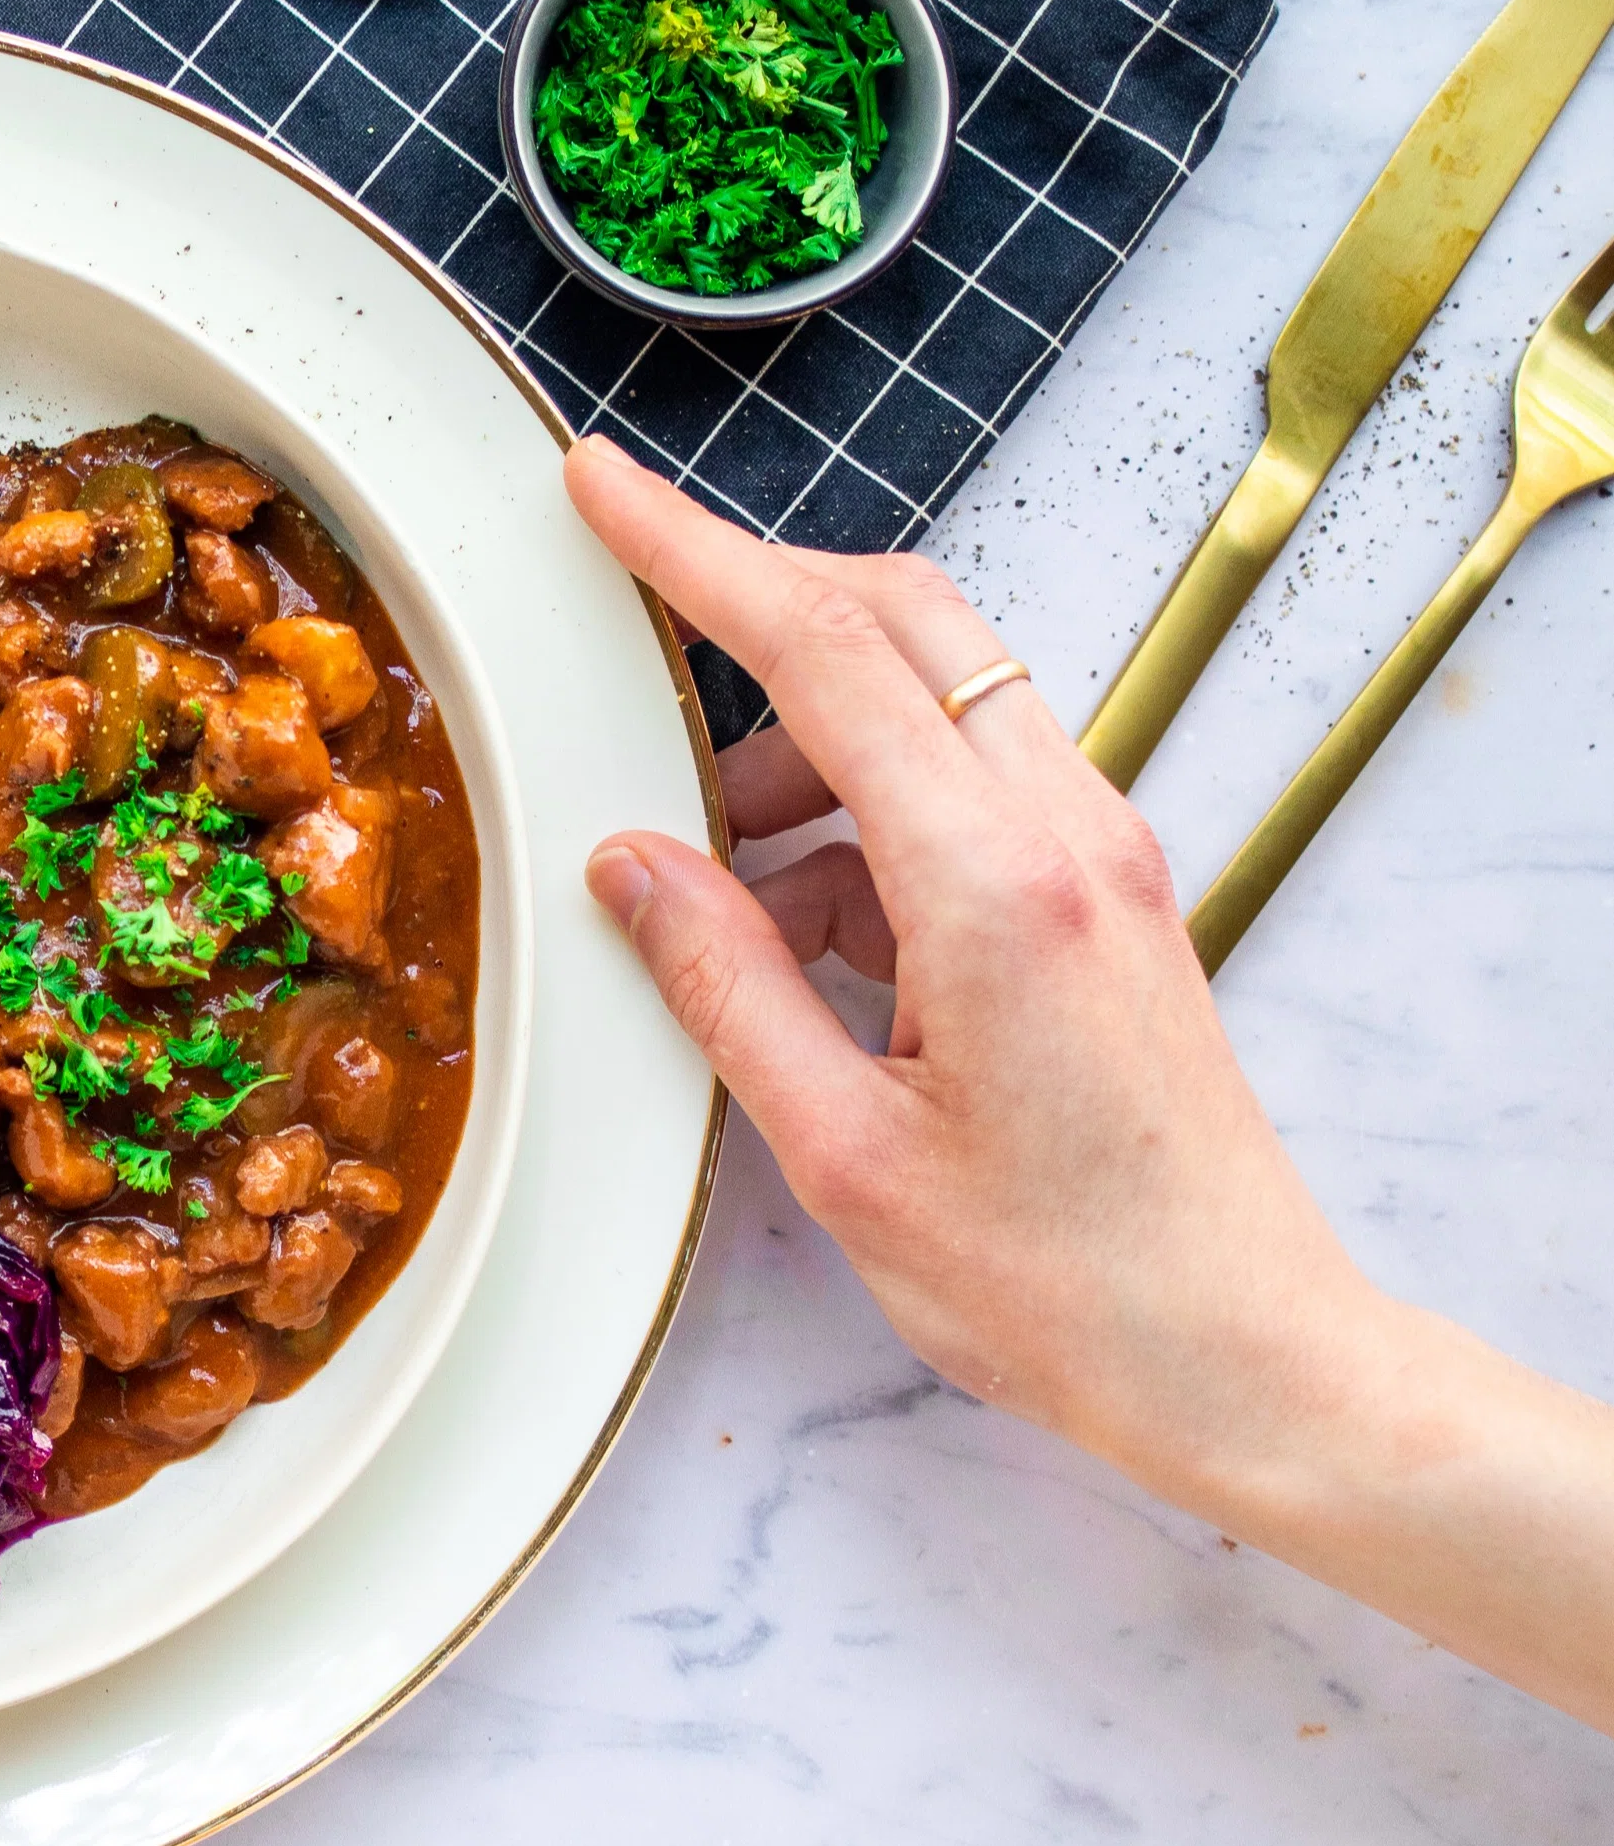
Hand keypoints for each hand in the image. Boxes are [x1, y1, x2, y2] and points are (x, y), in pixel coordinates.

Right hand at [564, 436, 1364, 1472]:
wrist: (1241, 1355)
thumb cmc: (1062, 1285)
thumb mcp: (842, 1153)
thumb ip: (725, 984)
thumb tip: (633, 865)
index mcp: (994, 883)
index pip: (823, 653)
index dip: (696, 556)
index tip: (605, 490)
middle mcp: (1068, 833)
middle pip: (900, 626)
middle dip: (755, 602)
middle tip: (632, 618)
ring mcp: (1100, 857)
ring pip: (930, 707)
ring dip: (799, 751)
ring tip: (703, 885)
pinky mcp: (1103, 898)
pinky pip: (960, 795)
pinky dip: (855, 826)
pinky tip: (786, 938)